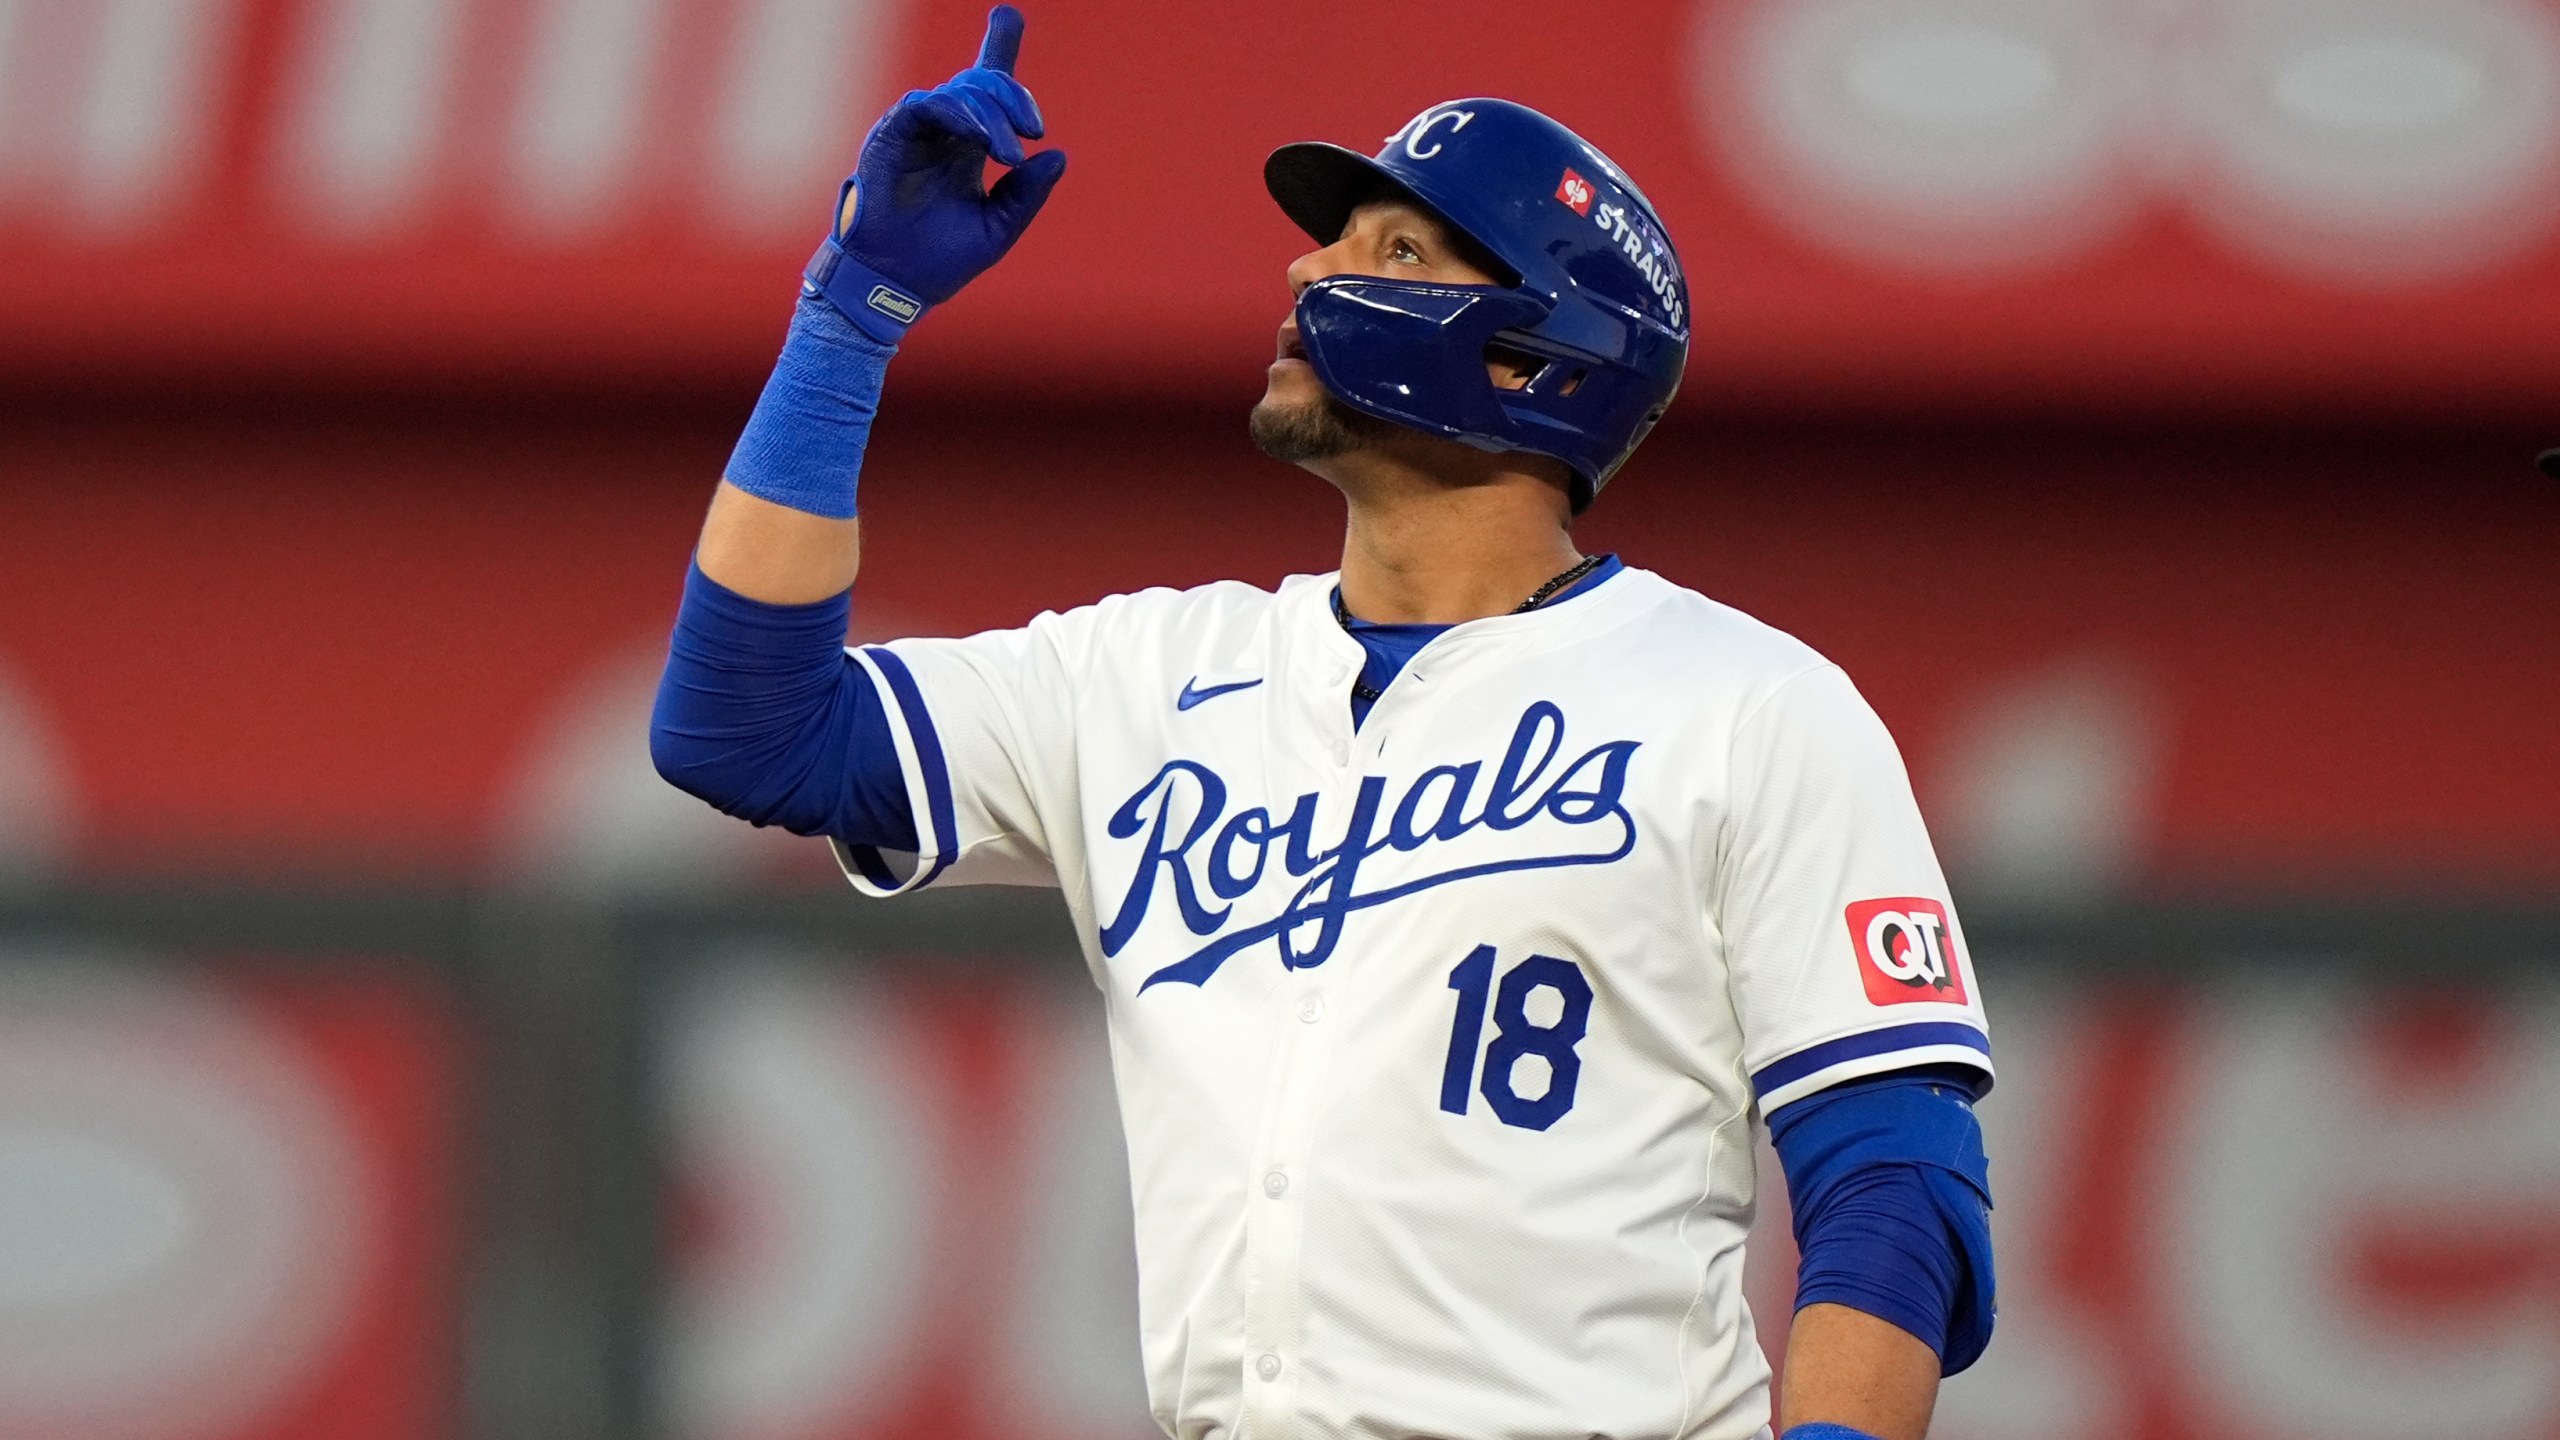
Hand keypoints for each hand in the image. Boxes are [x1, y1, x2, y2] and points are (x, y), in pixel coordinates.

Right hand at [804, 4, 1066, 340]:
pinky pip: (924, 105)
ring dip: (992, 116)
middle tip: (1034, 129)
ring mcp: (917, 132)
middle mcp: (945, 132)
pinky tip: (980, 137)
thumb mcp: (998, 228)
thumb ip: (1027, 195)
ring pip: (959, 93)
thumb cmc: (941, 261)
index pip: (986, 90)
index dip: (998, 49)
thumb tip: (1057, 156)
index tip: (1008, 17)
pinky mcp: (890, 137)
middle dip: (1012, 98)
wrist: (896, 287)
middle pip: (981, 85)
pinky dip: (956, 114)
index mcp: (968, 146)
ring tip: (1010, 153)